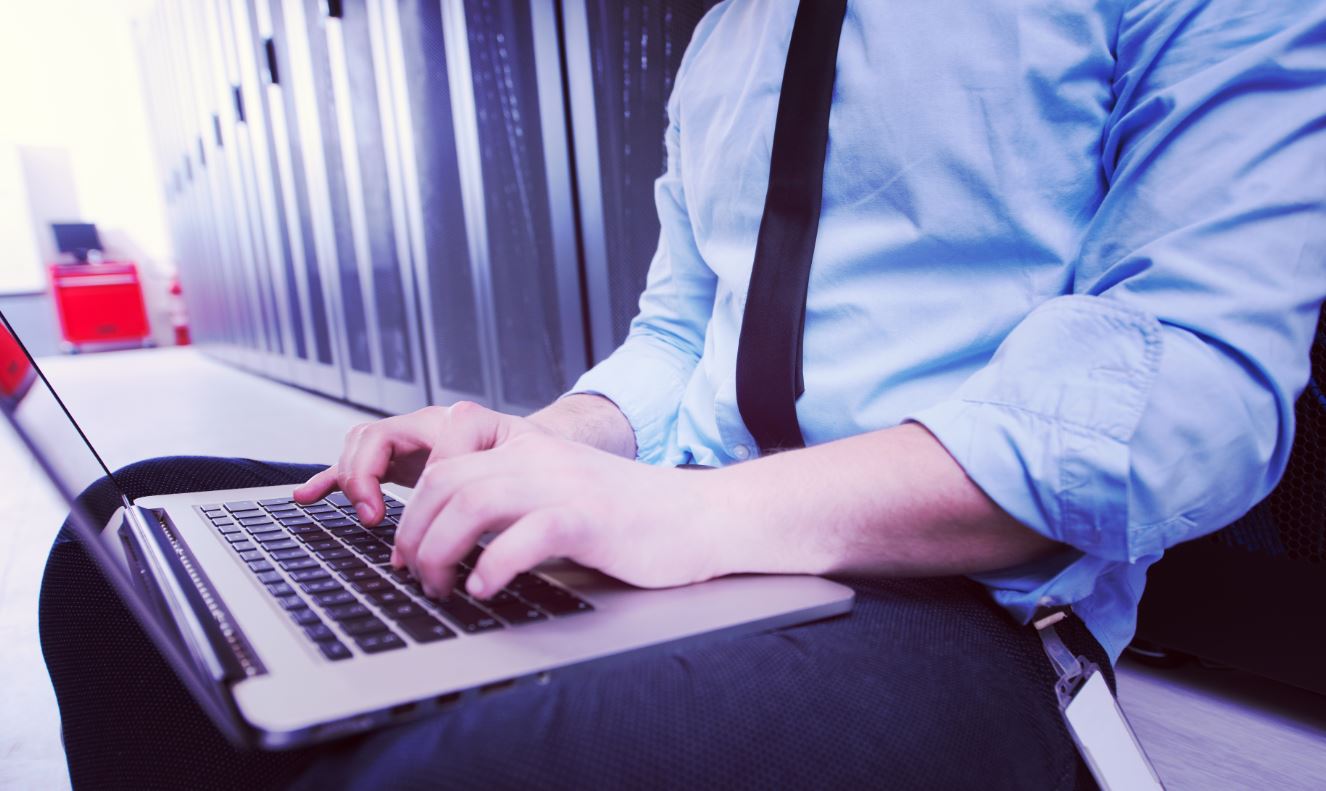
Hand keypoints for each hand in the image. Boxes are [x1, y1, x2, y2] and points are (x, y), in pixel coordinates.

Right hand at [293, 402, 549, 524]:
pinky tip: (307, 497)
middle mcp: (429, 427)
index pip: (402, 434)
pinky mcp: (402, 463)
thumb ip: (498, 490)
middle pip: (372, 438)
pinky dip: (330, 479)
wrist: (545, 453)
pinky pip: (356, 464)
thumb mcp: (524, 473)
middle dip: (363, 478)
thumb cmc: (537, 463)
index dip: (387, 474)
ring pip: (361, 446)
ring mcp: (412, 442)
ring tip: (363, 514)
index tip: (395, 512)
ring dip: (351, 479)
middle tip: (374, 519)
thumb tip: (484, 534)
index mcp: (455, 423)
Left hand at [393, 431, 731, 599]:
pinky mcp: (591, 518)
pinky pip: (525, 535)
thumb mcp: (566, 493)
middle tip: (417, 577)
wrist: (705, 516)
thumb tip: (460, 543)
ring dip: (441, 552)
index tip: (408, 552)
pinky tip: (487, 589)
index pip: (444, 467)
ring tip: (443, 587)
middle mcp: (541, 458)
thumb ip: (518, 503)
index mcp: (531, 449)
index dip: (412, 512)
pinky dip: (493, 565)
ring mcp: (566, 485)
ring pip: (471, 504)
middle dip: (414, 536)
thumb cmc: (638, 519)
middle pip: (445, 484)